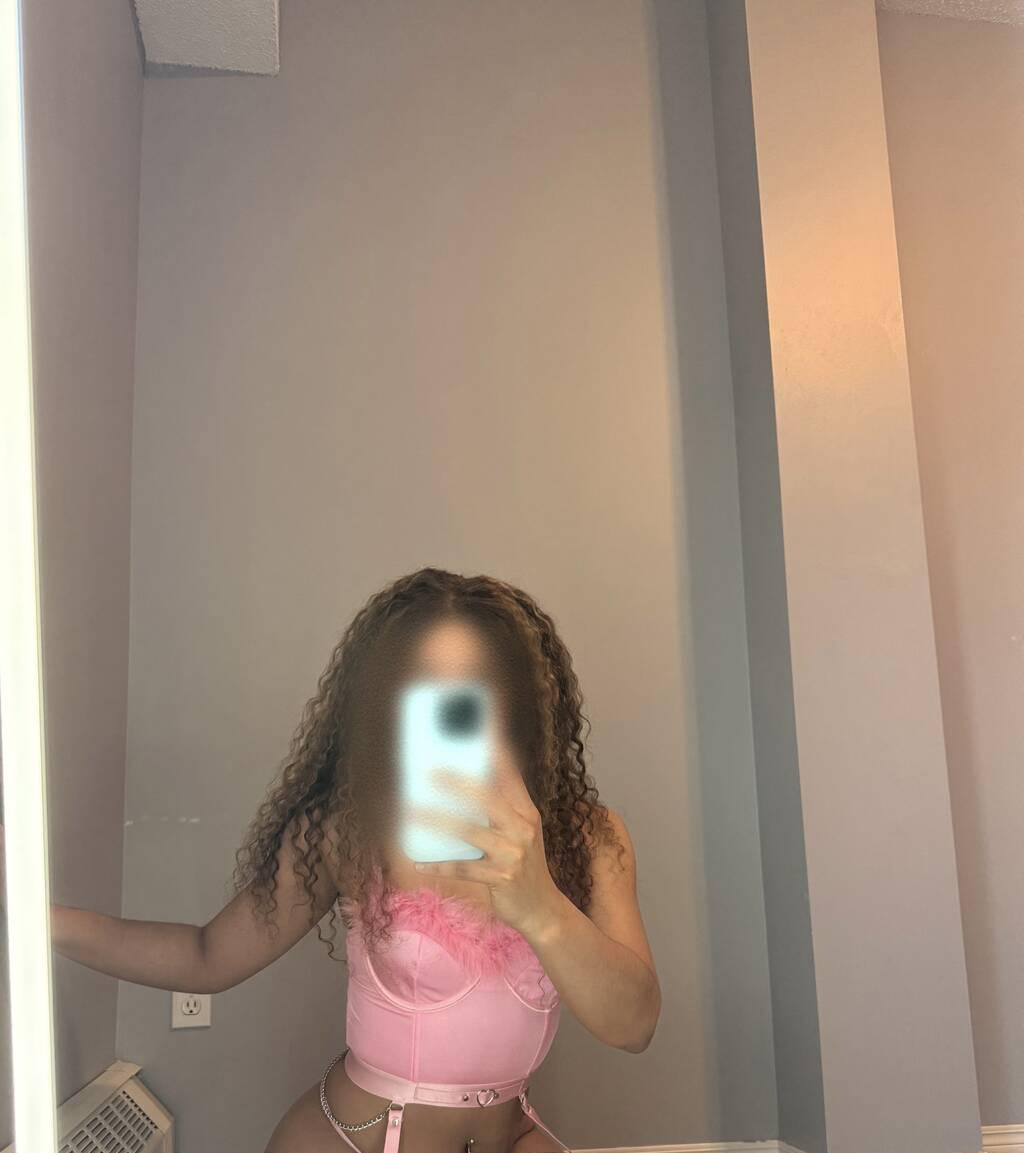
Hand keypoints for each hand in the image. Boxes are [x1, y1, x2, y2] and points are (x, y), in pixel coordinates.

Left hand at [410, 745, 565, 937]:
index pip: (510, 775)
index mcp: (527, 812)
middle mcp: (523, 828)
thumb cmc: (522, 863)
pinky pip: (463, 868)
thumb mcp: (520, 832)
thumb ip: (500, 809)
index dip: (495, 752)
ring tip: (411, 812)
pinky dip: (439, 865)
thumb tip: (461, 786)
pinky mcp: (501, 879)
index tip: (480, 729)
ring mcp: (513, 854)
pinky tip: (418, 861)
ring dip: (437, 821)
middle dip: (457, 783)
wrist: (542, 908)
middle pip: (488, 798)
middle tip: (430, 771)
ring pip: (469, 832)